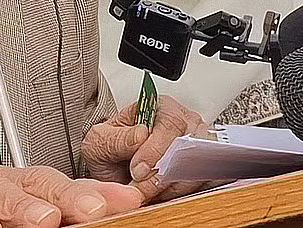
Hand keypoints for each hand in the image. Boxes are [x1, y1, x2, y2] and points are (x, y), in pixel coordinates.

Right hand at [0, 164, 142, 227]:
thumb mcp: (11, 210)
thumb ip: (56, 210)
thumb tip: (113, 209)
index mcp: (13, 184)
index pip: (56, 183)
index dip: (88, 190)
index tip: (125, 201)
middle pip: (28, 185)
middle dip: (61, 196)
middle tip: (90, 209)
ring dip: (17, 208)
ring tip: (44, 221)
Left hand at [80, 95, 211, 202]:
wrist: (111, 171)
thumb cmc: (109, 150)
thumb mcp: (100, 142)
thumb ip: (118, 138)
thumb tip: (141, 134)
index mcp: (157, 107)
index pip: (170, 122)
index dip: (155, 149)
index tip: (137, 170)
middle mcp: (182, 121)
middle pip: (188, 145)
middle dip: (162, 172)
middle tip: (140, 185)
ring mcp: (196, 144)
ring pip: (197, 166)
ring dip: (170, 185)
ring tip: (146, 191)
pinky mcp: (202, 167)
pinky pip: (202, 181)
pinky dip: (180, 192)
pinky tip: (160, 194)